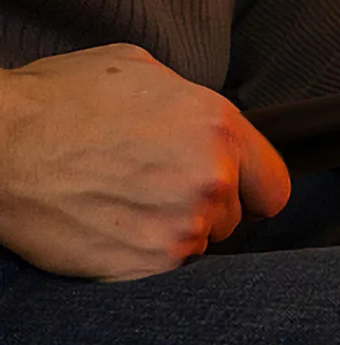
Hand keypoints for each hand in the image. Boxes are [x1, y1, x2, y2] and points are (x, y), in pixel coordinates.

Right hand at [0, 44, 291, 280]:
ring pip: (196, 246)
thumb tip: (207, 128)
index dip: (251, 189)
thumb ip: (193, 107)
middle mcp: (211, 179)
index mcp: (219, 128)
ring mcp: (179, 228)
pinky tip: (108, 228)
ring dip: (169, 233)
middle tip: (152, 190)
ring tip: (122, 205)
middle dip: (201, 207)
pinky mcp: (143, 266)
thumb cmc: (61, 102)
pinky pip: (160, 271)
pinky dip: (138, 257)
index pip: (273, 185)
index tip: (234, 192)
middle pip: (232, 218)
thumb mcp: (144, 74)